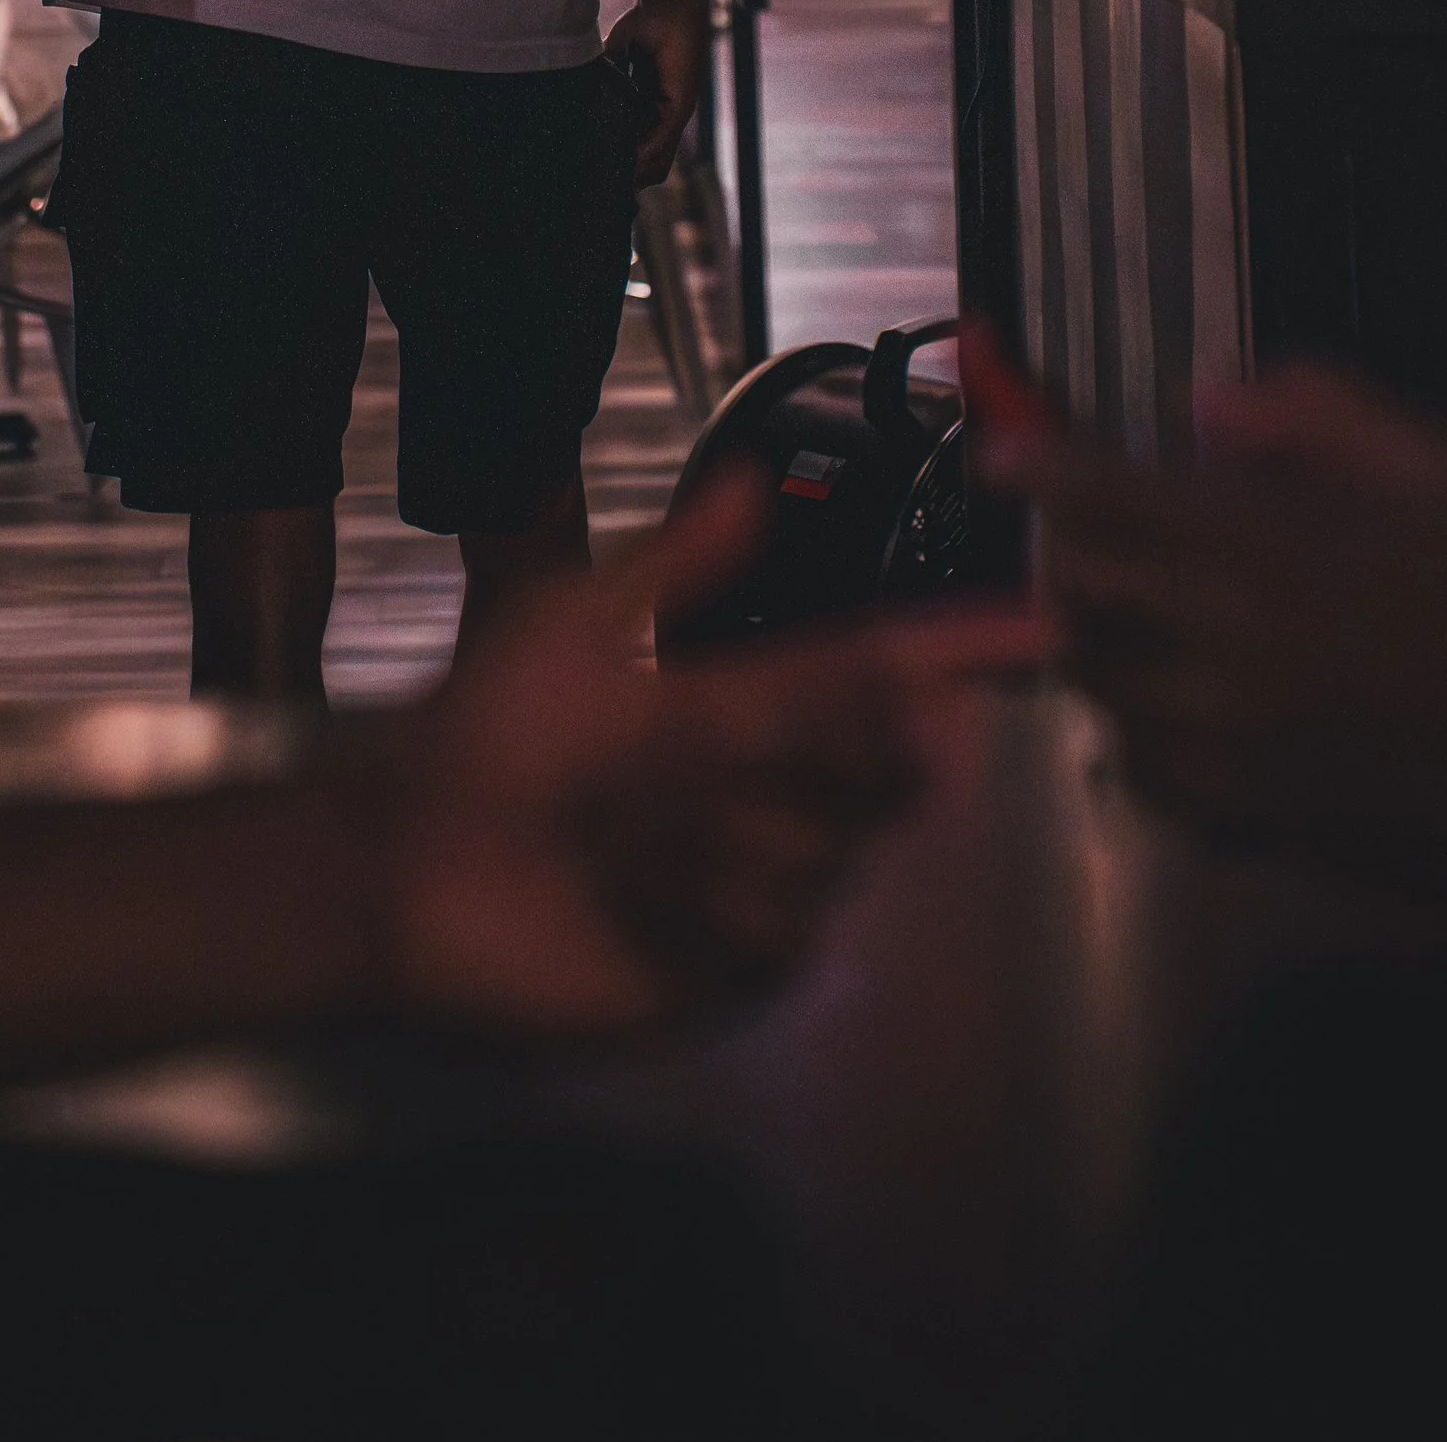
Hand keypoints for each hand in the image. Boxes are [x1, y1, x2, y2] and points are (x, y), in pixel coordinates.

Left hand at [377, 473, 1047, 1034]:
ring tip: (618, 823)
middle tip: (708, 737)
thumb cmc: (485, 732)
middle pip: (882, 759)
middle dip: (815, 740)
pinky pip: (777, 922)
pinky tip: (625, 888)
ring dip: (717, 821)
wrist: (411, 860)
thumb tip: (754, 479)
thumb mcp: (578, 617)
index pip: (884, 667)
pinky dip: (697, 892)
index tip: (1035, 623)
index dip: (959, 646)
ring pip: (827, 842)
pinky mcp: (741, 967)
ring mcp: (767, 879)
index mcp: (752, 699)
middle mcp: (778, 789)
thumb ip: (678, 559)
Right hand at [604, 0, 708, 185]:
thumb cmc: (645, 24)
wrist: (669, 2)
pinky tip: (632, 159)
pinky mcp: (682, 102)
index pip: (641, 146)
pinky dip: (648, 148)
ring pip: (660, 155)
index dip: (624, 162)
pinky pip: (664, 133)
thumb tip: (580, 103)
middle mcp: (665, 112)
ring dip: (639, 169)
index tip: (601, 176)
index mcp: (650, 104)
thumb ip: (604, 80)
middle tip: (604, 189)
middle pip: (653, 160)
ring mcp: (676, 110)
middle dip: (630, 175)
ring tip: (614, 184)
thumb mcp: (616, 58)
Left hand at [980, 362, 1446, 903]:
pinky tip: (1197, 720)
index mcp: (1258, 549)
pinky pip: (1153, 786)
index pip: (1100, 495)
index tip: (1005, 455)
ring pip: (1101, 700)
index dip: (1040, 465)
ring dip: (1109, 656)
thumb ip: (1319, 413)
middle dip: (1074, 561)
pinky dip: (1149, 747)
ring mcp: (1229, 750)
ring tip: (1153, 632)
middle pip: (1076, 599)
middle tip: (1100, 542)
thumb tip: (1210, 407)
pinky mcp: (1256, 827)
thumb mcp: (1440, 470)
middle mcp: (1218, 650)